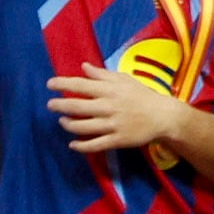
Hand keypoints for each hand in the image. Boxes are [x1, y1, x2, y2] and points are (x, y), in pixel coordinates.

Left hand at [47, 61, 190, 154]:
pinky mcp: (117, 140)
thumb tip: (83, 67)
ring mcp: (112, 125)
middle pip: (76, 106)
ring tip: (63, 121)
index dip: (62, 84)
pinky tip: (73, 144)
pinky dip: (80, 146)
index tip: (50, 84)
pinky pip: (94, 145)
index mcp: (110, 90)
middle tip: (51, 105)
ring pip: (82, 126)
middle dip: (59, 105)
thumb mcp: (124, 79)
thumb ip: (102, 74)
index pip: (81, 85)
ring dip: (68, 124)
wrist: (163, 116)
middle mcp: (109, 107)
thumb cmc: (142, 95)